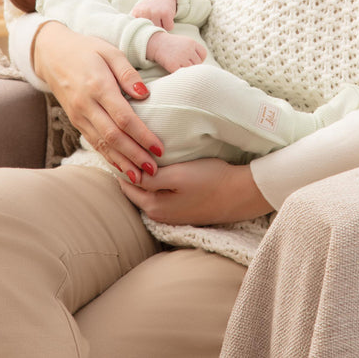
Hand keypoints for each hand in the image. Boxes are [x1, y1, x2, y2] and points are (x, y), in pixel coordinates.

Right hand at [33, 21, 163, 183]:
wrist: (52, 55)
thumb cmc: (87, 50)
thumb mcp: (110, 51)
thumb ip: (128, 73)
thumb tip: (145, 94)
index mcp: (98, 86)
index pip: (123, 117)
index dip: (142, 135)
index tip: (159, 147)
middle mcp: (86, 105)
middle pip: (113, 137)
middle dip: (135, 155)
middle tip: (154, 169)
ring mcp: (79, 116)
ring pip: (102, 145)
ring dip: (122, 162)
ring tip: (141, 176)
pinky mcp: (76, 121)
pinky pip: (94, 143)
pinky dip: (108, 157)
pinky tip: (122, 168)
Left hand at [119, 158, 272, 225]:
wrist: (238, 194)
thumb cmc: (209, 180)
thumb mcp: (177, 176)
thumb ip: (150, 179)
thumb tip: (127, 175)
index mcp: (153, 206)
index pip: (126, 183)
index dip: (121, 163)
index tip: (119, 144)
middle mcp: (157, 215)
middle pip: (134, 189)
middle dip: (129, 170)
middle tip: (126, 145)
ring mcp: (169, 215)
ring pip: (146, 192)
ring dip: (142, 176)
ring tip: (139, 154)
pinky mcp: (180, 210)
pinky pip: (159, 195)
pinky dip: (154, 182)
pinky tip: (158, 169)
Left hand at [131, 0, 176, 29]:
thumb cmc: (151, 7)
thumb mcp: (139, 11)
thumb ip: (134, 22)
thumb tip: (134, 36)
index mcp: (136, 12)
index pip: (138, 30)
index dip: (143, 32)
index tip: (145, 30)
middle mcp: (145, 12)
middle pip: (149, 32)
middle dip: (153, 30)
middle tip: (155, 22)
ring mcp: (155, 12)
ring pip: (159, 30)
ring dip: (162, 28)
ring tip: (160, 19)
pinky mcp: (166, 13)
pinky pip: (168, 28)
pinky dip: (169, 25)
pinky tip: (166, 18)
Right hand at [145, 31, 206, 72]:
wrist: (155, 43)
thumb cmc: (170, 45)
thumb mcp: (184, 42)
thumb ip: (193, 50)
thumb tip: (201, 68)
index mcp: (191, 42)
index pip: (203, 54)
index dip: (199, 59)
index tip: (191, 60)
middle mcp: (188, 49)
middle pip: (198, 63)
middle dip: (192, 65)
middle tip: (183, 64)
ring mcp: (181, 57)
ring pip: (191, 70)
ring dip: (186, 70)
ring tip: (179, 66)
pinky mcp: (173, 65)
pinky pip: (181, 74)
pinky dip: (179, 74)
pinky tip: (174, 69)